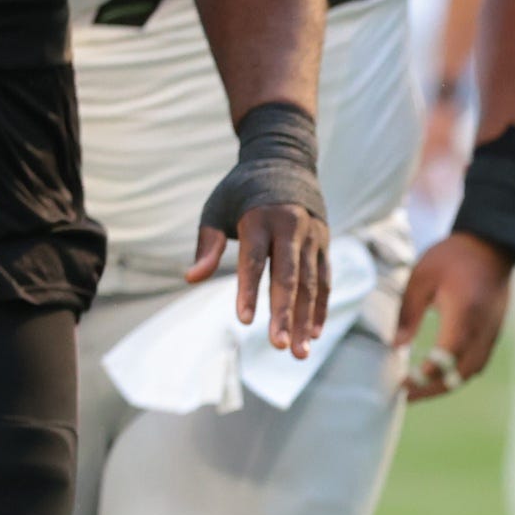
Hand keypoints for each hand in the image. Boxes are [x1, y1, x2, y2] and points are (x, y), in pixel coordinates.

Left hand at [192, 101, 330, 357]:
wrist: (285, 162)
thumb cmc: (241, 191)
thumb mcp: (216, 210)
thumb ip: (207, 245)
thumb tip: (189, 278)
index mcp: (260, 219)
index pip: (255, 262)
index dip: (250, 292)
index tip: (244, 321)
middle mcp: (291, 229)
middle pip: (289, 279)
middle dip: (284, 314)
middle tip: (278, 346)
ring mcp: (312, 238)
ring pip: (311, 285)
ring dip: (306, 320)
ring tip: (299, 352)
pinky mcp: (324, 245)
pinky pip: (324, 282)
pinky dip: (320, 308)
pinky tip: (314, 334)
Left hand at [395, 232, 514, 400]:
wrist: (493, 245)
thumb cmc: (453, 257)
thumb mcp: (422, 277)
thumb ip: (409, 312)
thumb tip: (397, 345)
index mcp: (463, 313)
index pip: (446, 356)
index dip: (424, 375)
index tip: (402, 382)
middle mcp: (482, 329)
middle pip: (461, 373)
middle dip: (434, 389)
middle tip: (408, 396)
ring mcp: (492, 333)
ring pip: (472, 371)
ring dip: (447, 384)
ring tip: (422, 390)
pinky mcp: (494, 332)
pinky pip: (478, 362)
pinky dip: (458, 373)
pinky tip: (441, 373)